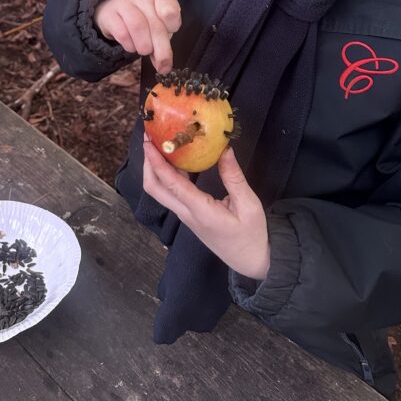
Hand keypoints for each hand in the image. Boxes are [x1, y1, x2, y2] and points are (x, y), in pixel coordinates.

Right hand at [94, 0, 180, 73]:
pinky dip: (129, 45)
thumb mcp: (157, 24)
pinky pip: (122, 33)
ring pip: (138, 26)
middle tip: (163, 65)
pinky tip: (131, 46)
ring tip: (144, 51)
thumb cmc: (143, 18)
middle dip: (162, 49)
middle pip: (155, 24)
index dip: (172, 26)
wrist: (114, 11)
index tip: (170, 33)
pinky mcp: (110, 14)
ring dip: (144, 45)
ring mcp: (124, 2)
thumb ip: (163, 42)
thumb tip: (164, 66)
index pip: (170, 11)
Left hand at [142, 140, 270, 279]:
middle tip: (149, 138)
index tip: (149, 143)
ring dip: (155, 168)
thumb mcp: (249, 205)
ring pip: (160, 191)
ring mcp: (185, 215)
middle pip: (154, 188)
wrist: (251, 262)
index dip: (157, 162)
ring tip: (158, 143)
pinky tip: (175, 158)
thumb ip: (234, 177)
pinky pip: (171, 193)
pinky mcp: (188, 215)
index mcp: (200, 211)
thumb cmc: (252, 234)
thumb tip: (224, 149)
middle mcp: (186, 213)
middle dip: (148, 163)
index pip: (171, 184)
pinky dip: (167, 174)